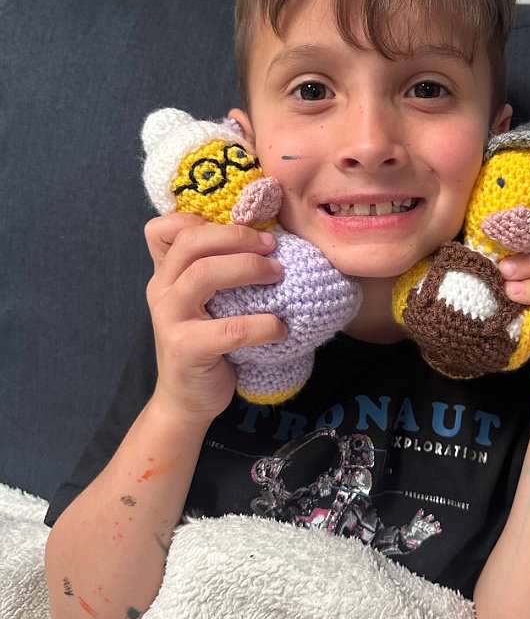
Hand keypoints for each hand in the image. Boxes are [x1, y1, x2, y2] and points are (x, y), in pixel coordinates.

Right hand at [144, 212, 286, 423]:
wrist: (187, 399)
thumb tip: (267, 236)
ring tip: (278, 274)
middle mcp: (161, 289)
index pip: (164, 228)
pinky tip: (280, 329)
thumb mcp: (204, 301)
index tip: (245, 226)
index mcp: (166, 273)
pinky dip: (262, 325)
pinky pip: (229, 330)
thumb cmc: (207, 342)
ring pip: (203, 274)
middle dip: (236, 237)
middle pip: (190, 243)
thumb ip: (217, 269)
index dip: (201, 218)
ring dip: (247, 268)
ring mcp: (170, 318)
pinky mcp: (186, 348)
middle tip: (272, 246)